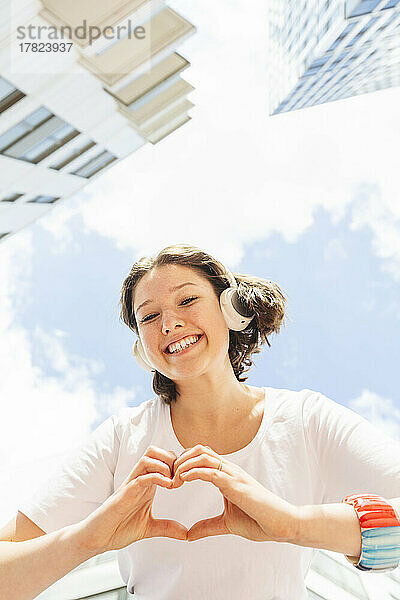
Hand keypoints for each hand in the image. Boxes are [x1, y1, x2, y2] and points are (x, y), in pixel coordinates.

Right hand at [79, 446, 187, 553]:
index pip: (162, 459)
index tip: (187, 479)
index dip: (177, 464)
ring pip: (148, 457)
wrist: (99, 538)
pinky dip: (156, 477)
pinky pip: (141, 476)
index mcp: (146, 483)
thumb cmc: (119, 528)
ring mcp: (131, 483)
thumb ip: (167, 527)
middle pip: (155, 451)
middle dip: (172, 459)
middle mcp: (139, 478)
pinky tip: (167, 486)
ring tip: (174, 482)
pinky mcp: (125, 493)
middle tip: (181, 477)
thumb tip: (186, 534)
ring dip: (165, 465)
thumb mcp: (150, 527)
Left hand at [172, 444, 296, 542]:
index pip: (202, 456)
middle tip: (169, 475)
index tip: (172, 476)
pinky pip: (212, 471)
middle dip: (181, 459)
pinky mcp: (236, 484)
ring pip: (204, 456)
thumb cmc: (259, 521)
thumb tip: (188, 535)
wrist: (281, 524)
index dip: (185, 462)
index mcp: (227, 475)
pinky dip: (195, 472)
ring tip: (174, 478)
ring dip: (185, 463)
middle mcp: (230, 470)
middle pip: (200, 450)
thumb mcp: (226, 524)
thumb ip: (207, 526)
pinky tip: (184, 479)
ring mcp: (233, 475)